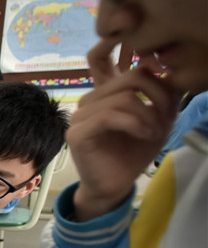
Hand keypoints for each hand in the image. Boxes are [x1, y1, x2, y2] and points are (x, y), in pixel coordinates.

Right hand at [69, 38, 178, 220]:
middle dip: (157, 96)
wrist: (114, 186)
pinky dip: (135, 124)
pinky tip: (145, 135)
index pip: (114, 61)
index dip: (137, 61)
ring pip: (122, 98)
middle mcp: (89, 99)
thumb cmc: (132, 153)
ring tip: (155, 133)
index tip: (163, 83)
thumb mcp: (156, 120)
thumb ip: (163, 96)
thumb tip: (171, 71)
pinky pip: (110, 116)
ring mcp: (79, 115)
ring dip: (148, 116)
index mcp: (104, 93)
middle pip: (129, 78)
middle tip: (165, 119)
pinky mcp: (77, 133)